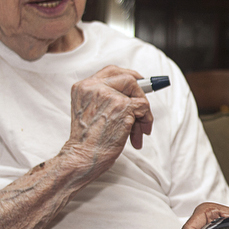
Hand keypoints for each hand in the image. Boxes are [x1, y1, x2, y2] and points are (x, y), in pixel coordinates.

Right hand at [59, 66, 153, 183]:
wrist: (82, 156)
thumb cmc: (87, 141)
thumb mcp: (90, 112)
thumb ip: (106, 99)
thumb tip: (134, 95)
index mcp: (83, 87)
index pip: (111, 71)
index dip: (128, 75)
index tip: (139, 81)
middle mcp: (94, 87)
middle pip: (128, 78)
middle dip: (140, 93)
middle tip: (145, 108)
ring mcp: (108, 95)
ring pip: (138, 95)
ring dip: (143, 115)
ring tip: (138, 132)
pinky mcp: (122, 106)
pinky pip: (143, 107)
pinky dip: (145, 121)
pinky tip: (136, 136)